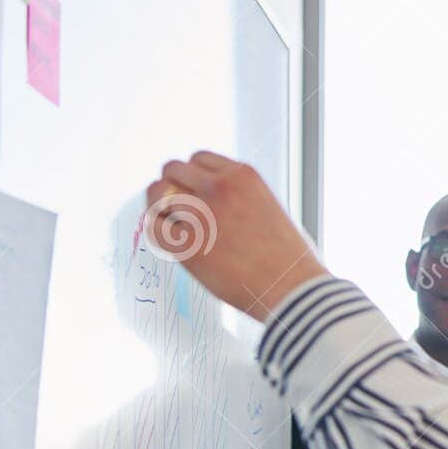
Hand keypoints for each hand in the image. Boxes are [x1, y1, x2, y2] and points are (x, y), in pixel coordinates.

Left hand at [146, 151, 329, 320]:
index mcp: (243, 176)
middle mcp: (220, 187)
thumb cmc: (287, 258)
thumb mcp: (269, 208)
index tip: (194, 193)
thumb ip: (239, 196)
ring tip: (175, 228)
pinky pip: (154, 227)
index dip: (192, 177)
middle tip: (178, 210)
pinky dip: (158, 233)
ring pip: (158, 194)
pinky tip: (172, 243)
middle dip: (172, 187)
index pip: (198, 158)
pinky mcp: (188, 245)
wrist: (293, 289)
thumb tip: (209, 200)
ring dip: (162, 209)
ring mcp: (202, 214)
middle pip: (173, 170)